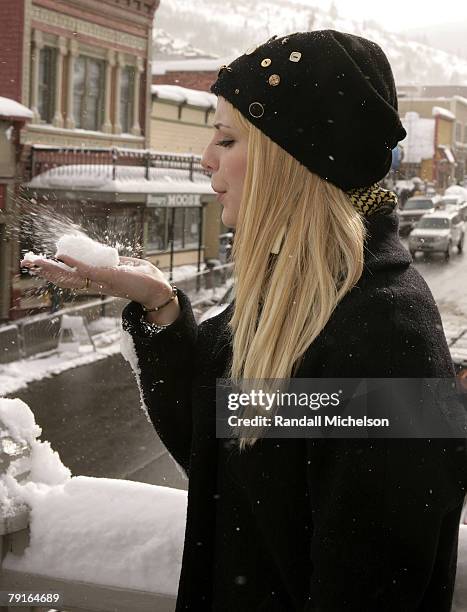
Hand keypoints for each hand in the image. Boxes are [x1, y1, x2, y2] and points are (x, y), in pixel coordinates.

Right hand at [20, 255, 173, 307]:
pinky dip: (74, 264)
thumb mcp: (122, 267)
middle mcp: (95, 284)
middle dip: (45, 270)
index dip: (53, 271)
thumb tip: (103, 254)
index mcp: (96, 281)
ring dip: (53, 269)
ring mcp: (101, 281)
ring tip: (36, 261)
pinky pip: (88, 271)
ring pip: (71, 277)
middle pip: (65, 279)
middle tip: (28, 262)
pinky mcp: (109, 277)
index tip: (39, 263)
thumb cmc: (142, 278)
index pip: (70, 277)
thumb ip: (110, 263)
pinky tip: (61, 257)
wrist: (158, 289)